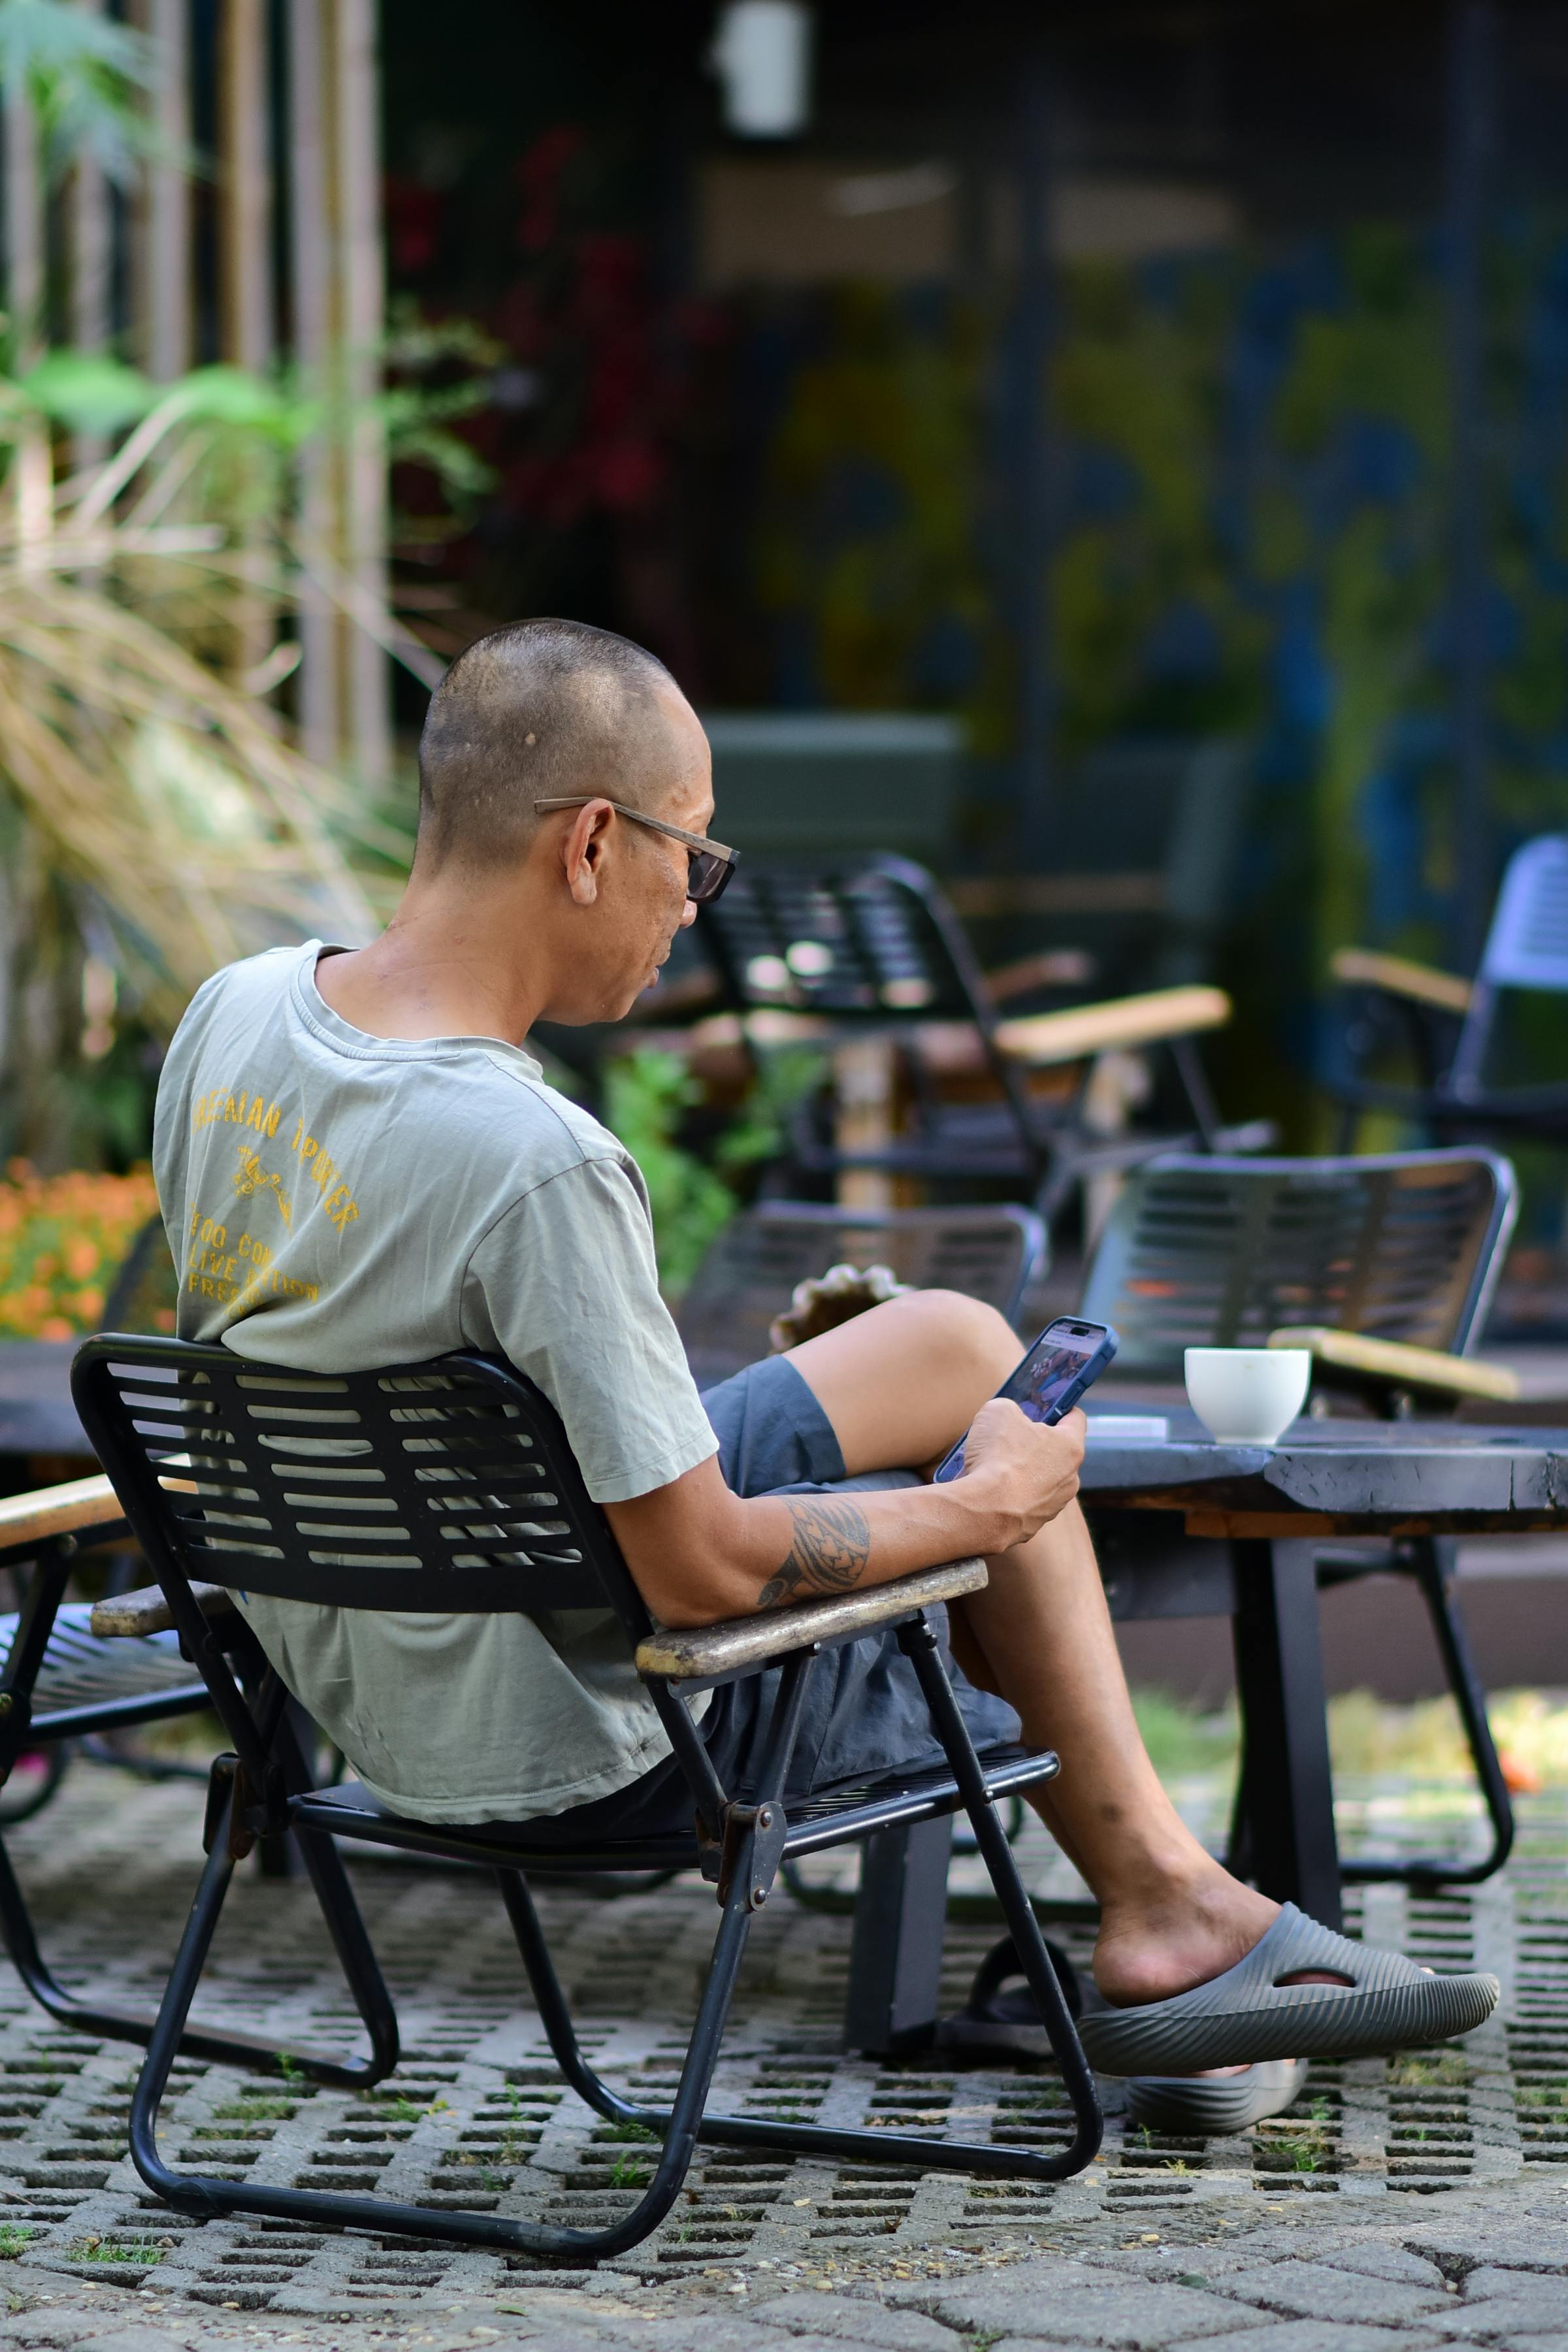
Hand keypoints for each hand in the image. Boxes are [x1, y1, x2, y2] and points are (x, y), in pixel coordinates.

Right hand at [955, 1399, 1084, 1551]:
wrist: (984, 1511)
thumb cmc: (998, 1457)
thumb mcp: (998, 1411)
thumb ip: (1010, 1409)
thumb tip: (1008, 1418)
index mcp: (1070, 1447)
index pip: (1075, 1418)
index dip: (1058, 1408)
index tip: (1043, 1407)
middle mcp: (1070, 1478)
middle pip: (1056, 1452)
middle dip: (1034, 1443)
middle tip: (1008, 1438)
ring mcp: (1054, 1505)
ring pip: (1041, 1480)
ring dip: (1023, 1472)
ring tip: (993, 1468)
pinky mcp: (1034, 1525)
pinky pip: (1024, 1502)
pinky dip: (1011, 1495)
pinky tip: (990, 1490)